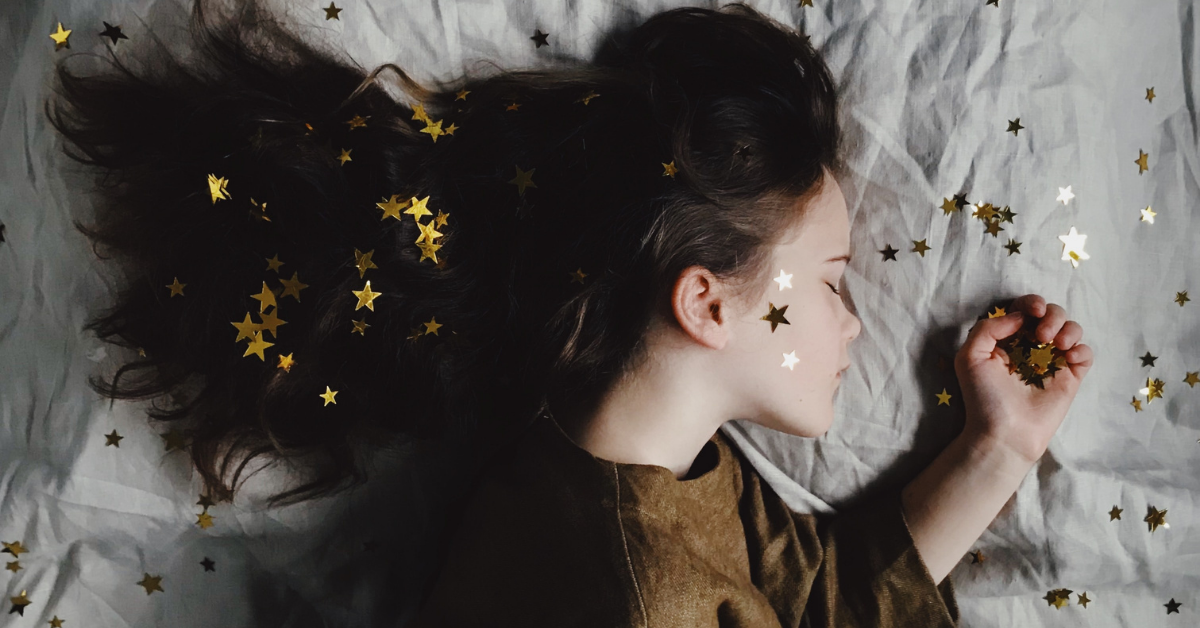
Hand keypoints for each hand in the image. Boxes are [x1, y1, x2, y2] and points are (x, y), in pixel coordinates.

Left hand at [954, 294, 1093, 463]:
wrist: (1004, 432)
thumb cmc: (983, 397)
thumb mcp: (970, 357)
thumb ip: (987, 328)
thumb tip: (1018, 317)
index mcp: (1008, 339)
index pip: (1024, 309)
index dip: (1032, 303)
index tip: (1033, 311)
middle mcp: (1032, 347)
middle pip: (1053, 314)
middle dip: (1052, 315)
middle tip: (1042, 335)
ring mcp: (1053, 361)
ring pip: (1072, 328)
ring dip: (1068, 328)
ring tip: (1055, 344)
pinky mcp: (1070, 377)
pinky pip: (1086, 353)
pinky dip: (1081, 348)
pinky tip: (1068, 357)